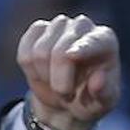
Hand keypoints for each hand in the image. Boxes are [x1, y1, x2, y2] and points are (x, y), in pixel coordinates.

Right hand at [17, 14, 120, 129]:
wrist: (67, 100)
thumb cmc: (90, 100)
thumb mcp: (102, 104)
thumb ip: (104, 93)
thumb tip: (97, 80)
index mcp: (105, 40)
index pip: (92, 41)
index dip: (82, 48)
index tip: (72, 55)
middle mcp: (83, 26)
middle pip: (60, 51)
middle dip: (58, 81)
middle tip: (65, 95)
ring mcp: (59, 25)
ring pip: (39, 52)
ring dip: (44, 77)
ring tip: (55, 84)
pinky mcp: (38, 29)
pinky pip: (25, 51)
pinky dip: (29, 70)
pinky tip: (41, 74)